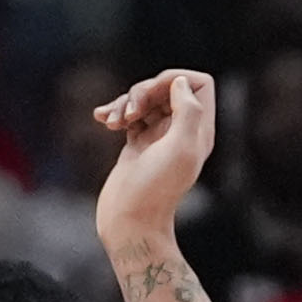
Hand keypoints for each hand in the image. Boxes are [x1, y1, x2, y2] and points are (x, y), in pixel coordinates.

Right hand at [93, 69, 217, 245]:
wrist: (129, 222)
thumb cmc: (154, 189)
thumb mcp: (180, 148)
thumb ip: (188, 111)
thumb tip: (180, 82)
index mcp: (198, 130)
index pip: (200, 84)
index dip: (175, 79)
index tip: (154, 96)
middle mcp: (181, 131)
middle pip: (167, 87)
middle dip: (143, 91)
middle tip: (132, 113)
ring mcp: (157, 138)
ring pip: (144, 99)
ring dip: (124, 102)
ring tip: (113, 122)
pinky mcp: (136, 144)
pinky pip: (128, 114)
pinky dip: (114, 111)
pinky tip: (102, 119)